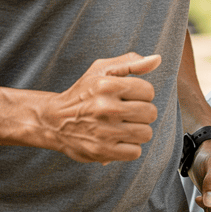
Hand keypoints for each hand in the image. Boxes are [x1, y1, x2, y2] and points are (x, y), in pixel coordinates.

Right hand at [46, 52, 160, 162]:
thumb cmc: (82, 93)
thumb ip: (130, 63)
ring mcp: (104, 131)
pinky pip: (135, 152)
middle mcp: (106, 108)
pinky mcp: (102, 151)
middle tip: (128, 113)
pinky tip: (119, 139)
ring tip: (125, 126)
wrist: (53, 121)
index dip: (143, 94)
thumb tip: (157, 59)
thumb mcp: (101, 70)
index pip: (148, 91)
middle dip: (143, 112)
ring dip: (138, 131)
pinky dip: (130, 148)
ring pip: (145, 133)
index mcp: (107, 85)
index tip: (130, 97)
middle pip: (150, 113)